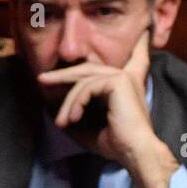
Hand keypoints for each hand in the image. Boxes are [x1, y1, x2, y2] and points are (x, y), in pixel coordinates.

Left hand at [37, 32, 177, 187]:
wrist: (136, 153)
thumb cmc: (118, 145)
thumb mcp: (93, 127)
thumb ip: (78, 115)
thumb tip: (53, 112)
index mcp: (129, 85)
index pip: (135, 60)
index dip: (140, 45)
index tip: (144, 33)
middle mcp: (128, 77)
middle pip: (88, 68)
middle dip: (63, 75)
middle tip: (42, 80)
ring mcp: (123, 77)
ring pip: (83, 80)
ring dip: (68, 102)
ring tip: (62, 122)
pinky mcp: (117, 81)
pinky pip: (86, 87)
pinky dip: (76, 103)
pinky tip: (73, 119)